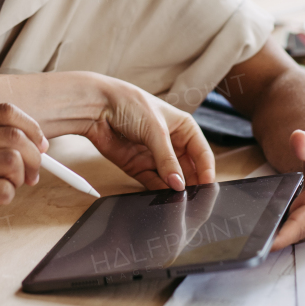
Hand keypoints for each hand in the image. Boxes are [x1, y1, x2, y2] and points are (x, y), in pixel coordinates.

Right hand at [0, 103, 46, 250]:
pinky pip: (5, 190)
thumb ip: (1, 139)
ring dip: (19, 178)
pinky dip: (8, 196)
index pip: (6, 111)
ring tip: (6, 185)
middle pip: (14, 136)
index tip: (40, 146)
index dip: (32, 128)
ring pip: (13, 161)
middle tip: (32, 175)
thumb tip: (41, 143)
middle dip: (33, 158)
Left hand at [82, 77, 215, 190]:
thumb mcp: (155, 130)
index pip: (202, 154)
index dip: (206, 171)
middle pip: (189, 170)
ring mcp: (155, 156)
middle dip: (191, 184)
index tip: (207, 186)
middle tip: (194, 199)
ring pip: (172, 179)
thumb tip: (179, 184)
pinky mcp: (139, 167)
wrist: (97, 106)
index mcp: (184, 128)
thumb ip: (167, 159)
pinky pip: (153, 183)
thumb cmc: (130, 104)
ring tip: (178, 201)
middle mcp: (172, 143)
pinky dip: (158, 191)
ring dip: (174, 190)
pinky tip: (163, 198)